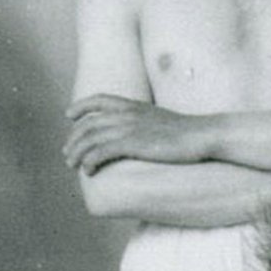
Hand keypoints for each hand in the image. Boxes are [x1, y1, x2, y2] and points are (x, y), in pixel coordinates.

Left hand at [63, 94, 211, 173]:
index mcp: (132, 105)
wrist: (202, 135)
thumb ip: (141, 121)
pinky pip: (100, 152)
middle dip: (74, 139)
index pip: (99, 99)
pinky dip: (90, 161)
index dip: (81, 106)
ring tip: (73, 165)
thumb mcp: (158, 120)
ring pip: (90, 139)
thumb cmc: (184, 132)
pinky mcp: (133, 144)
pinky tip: (89, 171)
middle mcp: (126, 114)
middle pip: (88, 124)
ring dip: (77, 153)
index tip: (69, 115)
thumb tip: (133, 133)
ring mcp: (128, 128)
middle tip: (68, 154)